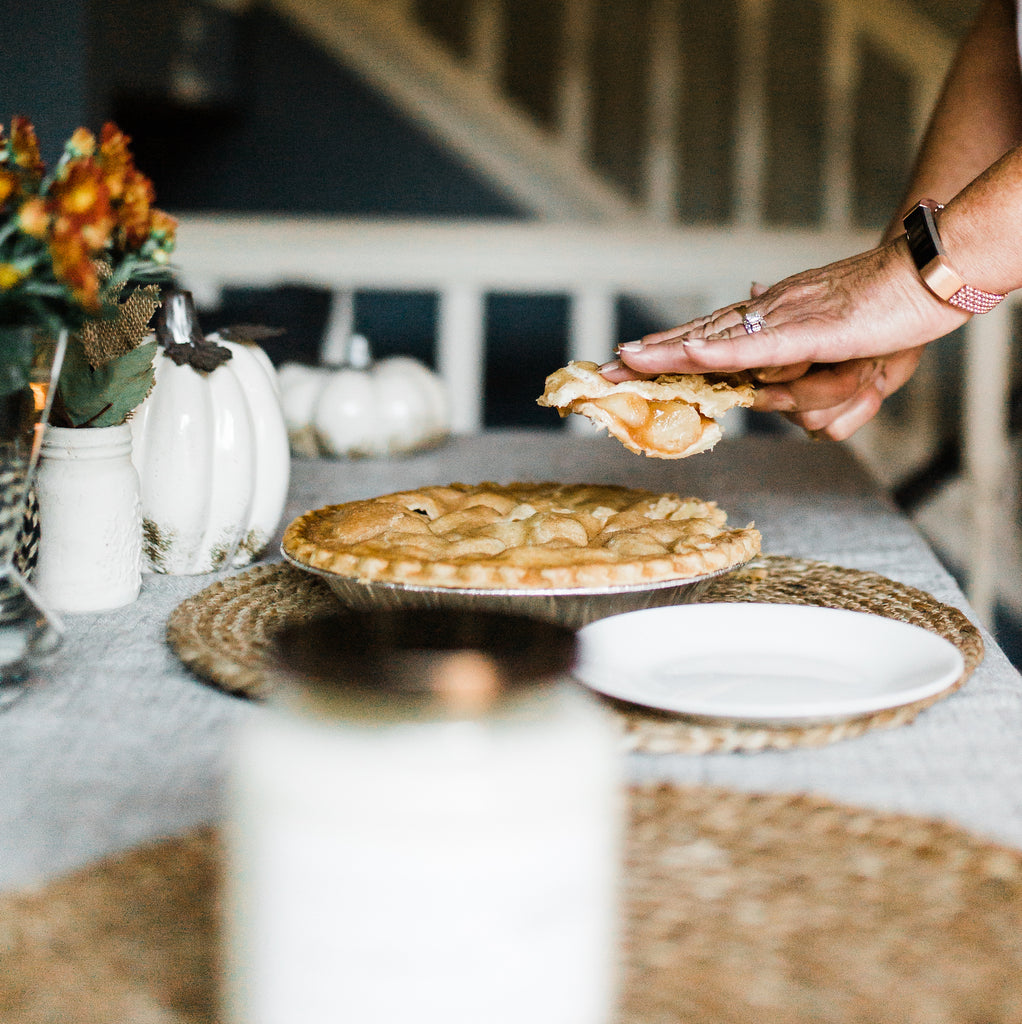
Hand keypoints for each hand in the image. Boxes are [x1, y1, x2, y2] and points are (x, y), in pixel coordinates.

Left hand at [603, 237, 967, 439]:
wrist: (929, 277)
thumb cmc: (885, 314)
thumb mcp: (835, 352)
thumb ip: (802, 374)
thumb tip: (776, 397)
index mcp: (770, 320)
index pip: (705, 337)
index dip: (662, 352)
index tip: (624, 364)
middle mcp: (767, 314)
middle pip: (695, 337)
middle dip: (647, 357)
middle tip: (602, 371)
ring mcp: (786, 319)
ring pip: (716, 339)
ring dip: (669, 352)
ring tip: (624, 363)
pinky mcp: (812, 330)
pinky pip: (759, 345)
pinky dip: (721, 353)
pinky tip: (687, 357)